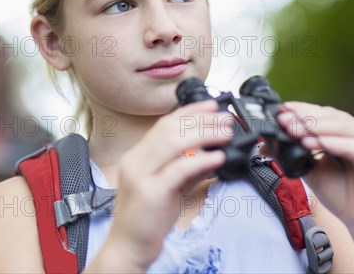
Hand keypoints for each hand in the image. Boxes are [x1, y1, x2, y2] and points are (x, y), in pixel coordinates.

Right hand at [102, 100, 232, 270]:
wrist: (128, 247)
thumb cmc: (147, 220)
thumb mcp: (169, 189)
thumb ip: (187, 171)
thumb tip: (211, 154)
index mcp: (138, 157)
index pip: (163, 125)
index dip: (188, 112)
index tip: (211, 106)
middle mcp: (136, 161)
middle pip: (168, 129)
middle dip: (200, 119)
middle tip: (225, 118)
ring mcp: (140, 175)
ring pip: (172, 142)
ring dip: (203, 133)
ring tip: (225, 133)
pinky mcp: (150, 192)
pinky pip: (177, 169)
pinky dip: (200, 160)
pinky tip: (218, 157)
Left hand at [277, 101, 353, 233]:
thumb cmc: (343, 194)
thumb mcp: (311, 170)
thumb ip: (292, 155)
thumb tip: (266, 145)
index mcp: (344, 133)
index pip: (321, 114)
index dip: (300, 110)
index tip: (280, 111)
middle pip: (330, 117)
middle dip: (303, 117)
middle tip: (282, 120)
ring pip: (341, 127)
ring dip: (314, 127)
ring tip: (293, 130)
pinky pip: (351, 147)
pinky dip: (331, 143)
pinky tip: (312, 143)